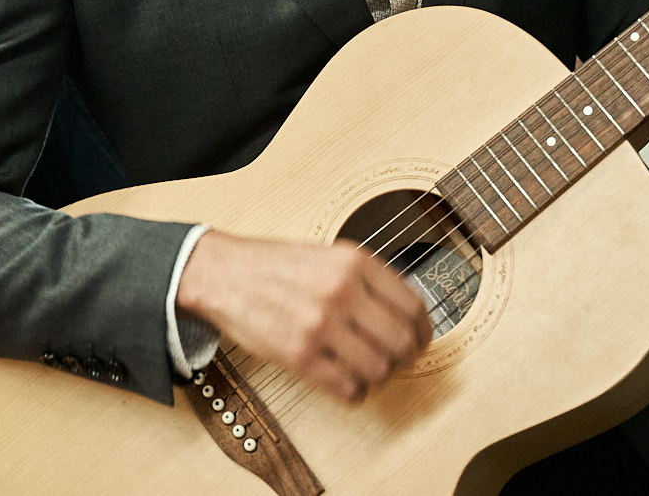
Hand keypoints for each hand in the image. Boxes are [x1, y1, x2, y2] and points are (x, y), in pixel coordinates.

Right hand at [173, 232, 430, 402]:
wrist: (225, 274)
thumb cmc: (278, 267)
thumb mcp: (332, 256)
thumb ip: (370, 280)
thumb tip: (409, 317)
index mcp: (355, 262)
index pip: (413, 307)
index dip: (423, 332)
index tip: (419, 341)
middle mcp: (342, 291)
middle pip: (402, 342)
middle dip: (406, 359)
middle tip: (398, 361)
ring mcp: (320, 325)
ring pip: (380, 370)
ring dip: (379, 377)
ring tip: (366, 370)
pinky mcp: (299, 356)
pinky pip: (348, 389)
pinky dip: (354, 392)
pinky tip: (345, 381)